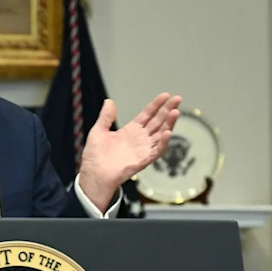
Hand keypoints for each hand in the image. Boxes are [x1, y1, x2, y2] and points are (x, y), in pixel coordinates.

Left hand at [78, 93, 181, 210]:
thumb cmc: (95, 156)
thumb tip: (109, 101)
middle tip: (177, 99)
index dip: (156, 105)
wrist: (94, 175)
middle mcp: (140, 139)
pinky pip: (156, 151)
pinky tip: (167, 132)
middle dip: (168, 110)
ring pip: (160, 134)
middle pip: (158, 122)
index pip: (147, 115)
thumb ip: (106, 117)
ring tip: (175, 112)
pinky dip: (163, 142)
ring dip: (169, 123)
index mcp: (130, 130)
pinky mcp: (143, 160)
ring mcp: (143, 149)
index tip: (165, 95)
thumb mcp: (98, 131)